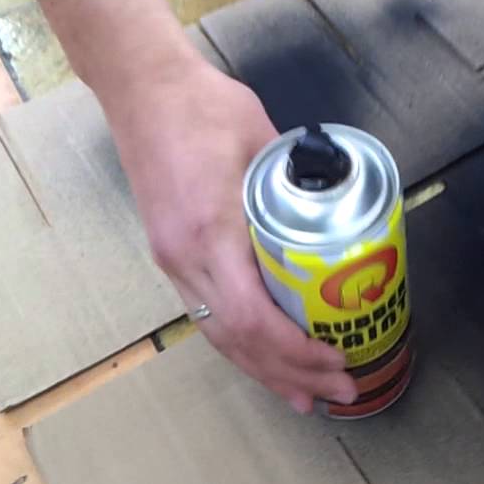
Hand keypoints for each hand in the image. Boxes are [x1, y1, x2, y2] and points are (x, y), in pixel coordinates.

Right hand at [100, 55, 358, 412]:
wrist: (142, 88)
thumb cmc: (203, 106)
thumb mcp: (265, 140)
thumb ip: (300, 183)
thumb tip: (339, 212)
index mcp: (210, 232)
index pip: (250, 316)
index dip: (294, 350)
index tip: (335, 359)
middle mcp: (184, 258)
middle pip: (236, 339)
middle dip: (289, 372)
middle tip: (340, 390)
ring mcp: (172, 259)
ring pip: (218, 334)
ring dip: (263, 369)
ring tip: (305, 395)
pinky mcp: (170, 254)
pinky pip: (207, 314)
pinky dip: (240, 343)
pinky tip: (264, 359)